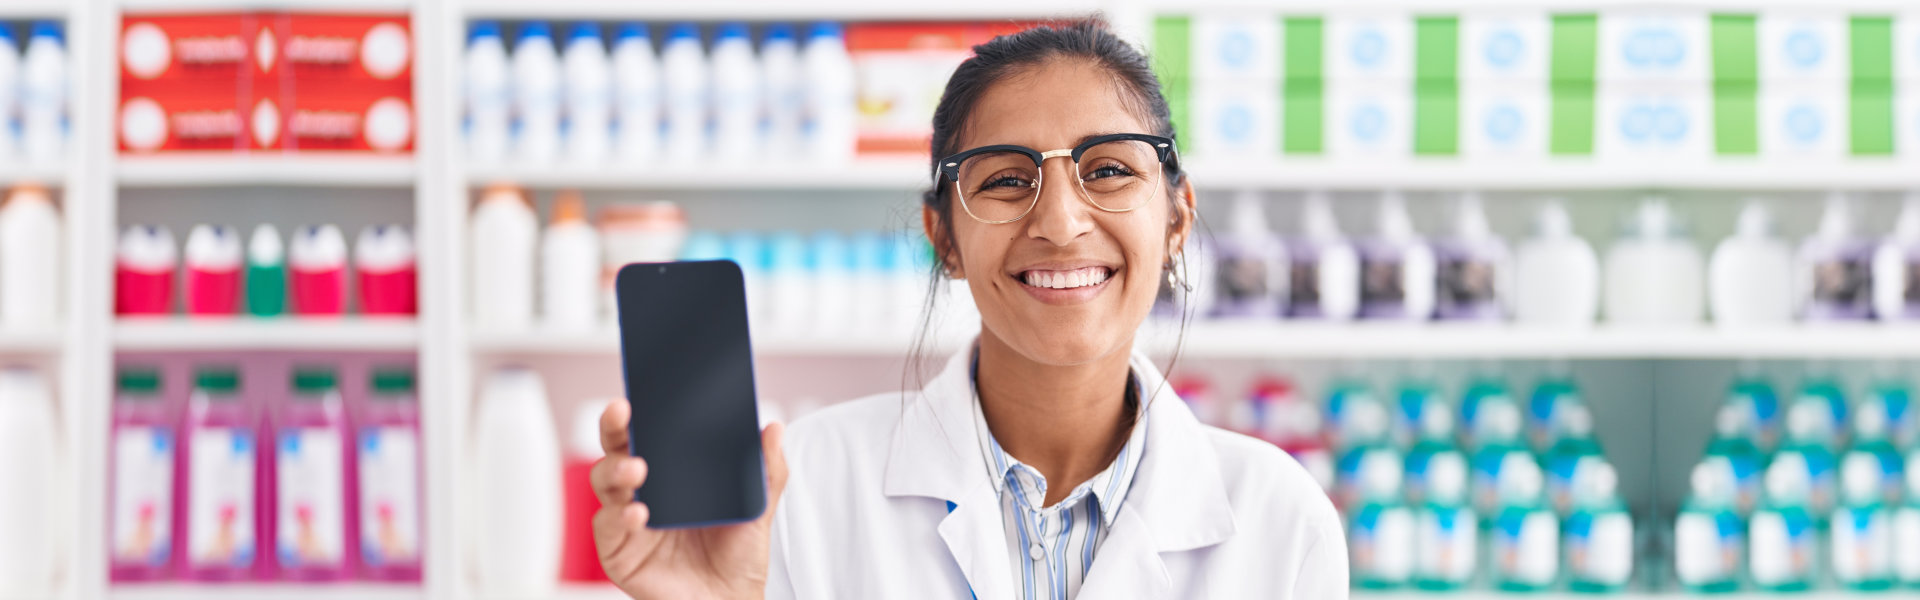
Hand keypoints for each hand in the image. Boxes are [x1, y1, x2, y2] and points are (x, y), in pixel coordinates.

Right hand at [591, 399, 789, 599]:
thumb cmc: (738, 556)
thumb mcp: (757, 508)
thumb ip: (766, 470)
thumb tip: (774, 427)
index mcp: (670, 472)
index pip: (648, 432)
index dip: (640, 409)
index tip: (642, 388)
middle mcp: (642, 490)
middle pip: (616, 448)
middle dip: (615, 426)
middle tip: (623, 411)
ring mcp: (626, 519)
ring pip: (604, 482)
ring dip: (617, 469)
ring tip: (638, 468)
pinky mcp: (618, 551)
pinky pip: (607, 527)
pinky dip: (619, 517)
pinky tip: (639, 513)